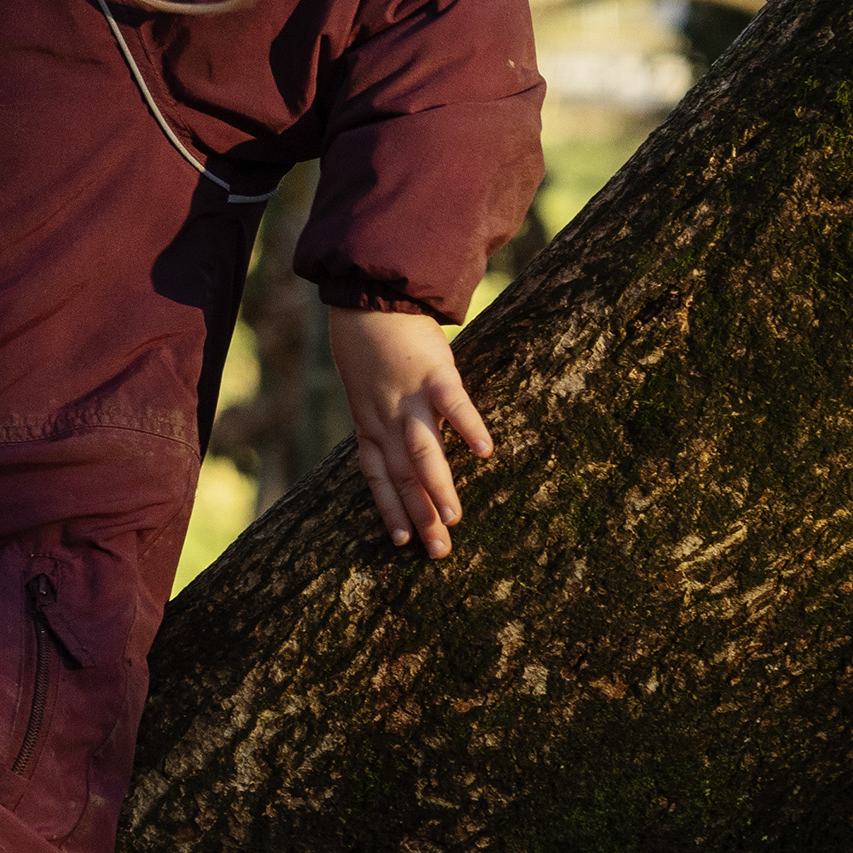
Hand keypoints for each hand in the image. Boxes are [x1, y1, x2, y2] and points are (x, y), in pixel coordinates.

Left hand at [329, 306, 497, 557]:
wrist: (368, 300)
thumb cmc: (371, 348)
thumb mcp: (366, 392)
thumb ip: (383, 422)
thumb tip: (402, 453)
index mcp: (370, 425)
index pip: (378, 477)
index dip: (390, 510)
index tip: (403, 543)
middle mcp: (386, 419)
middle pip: (402, 475)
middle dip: (420, 515)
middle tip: (439, 552)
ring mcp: (409, 398)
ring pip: (421, 451)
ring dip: (436, 487)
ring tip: (455, 519)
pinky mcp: (433, 372)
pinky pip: (451, 403)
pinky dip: (467, 426)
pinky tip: (486, 452)